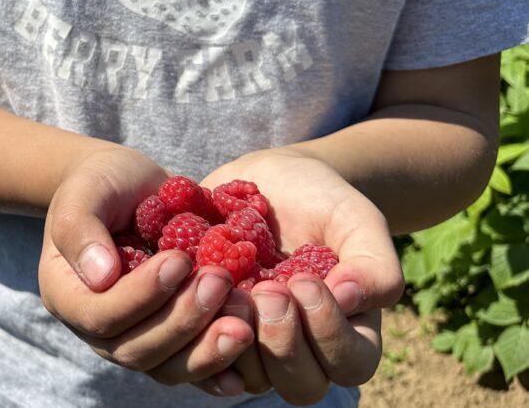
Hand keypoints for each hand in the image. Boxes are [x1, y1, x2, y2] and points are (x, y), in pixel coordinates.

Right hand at [37, 147, 254, 385]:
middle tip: (220, 280)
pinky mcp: (170, 340)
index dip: (142, 295)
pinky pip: (193, 366)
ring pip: (167, 367)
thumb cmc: (102, 184)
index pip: (101, 315)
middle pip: (137, 350)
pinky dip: (220, 364)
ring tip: (244, 318)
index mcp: (68, 296)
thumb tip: (100, 276)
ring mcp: (136, 338)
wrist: (129, 188)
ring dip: (207, 347)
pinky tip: (249, 352)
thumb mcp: (85, 191)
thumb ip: (80, 228)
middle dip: (182, 320)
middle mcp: (98, 329)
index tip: (180, 260)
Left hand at [197, 150, 404, 403]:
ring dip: (236, 340)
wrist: (267, 180)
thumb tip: (350, 299)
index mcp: (348, 333)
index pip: (349, 364)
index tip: (304, 281)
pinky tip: (194, 303)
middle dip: (281, 343)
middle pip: (300, 386)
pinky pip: (198, 360)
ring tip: (227, 288)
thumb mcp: (355, 220)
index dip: (328, 332)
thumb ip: (372, 263)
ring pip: (249, 378)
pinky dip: (194, 336)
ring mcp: (253, 347)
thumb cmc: (320, 203)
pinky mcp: (210, 332)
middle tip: (266, 290)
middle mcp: (302, 351)